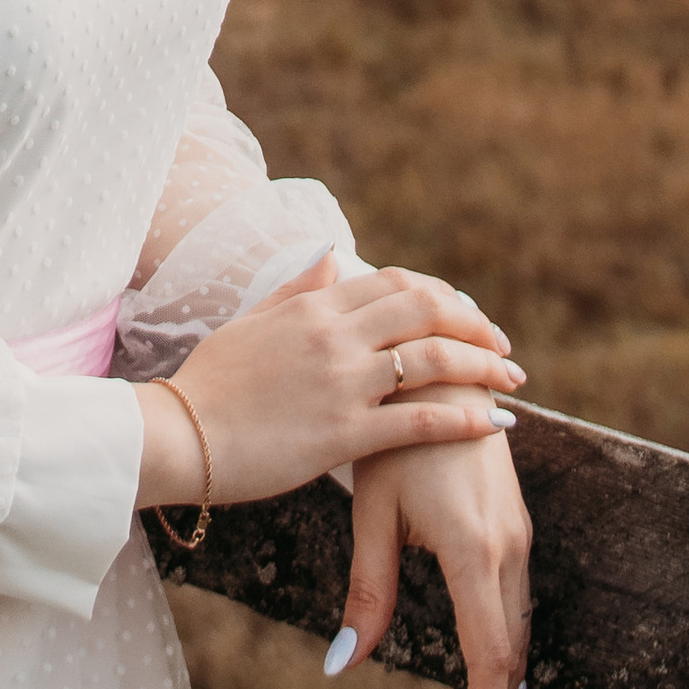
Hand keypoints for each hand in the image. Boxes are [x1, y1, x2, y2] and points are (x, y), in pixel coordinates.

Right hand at [133, 256, 522, 511]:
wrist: (177, 435)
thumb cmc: (209, 384)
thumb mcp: (250, 323)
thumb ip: (297, 288)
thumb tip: (332, 254)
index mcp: (313, 305)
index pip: (395, 283)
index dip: (441, 296)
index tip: (468, 315)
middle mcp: (333, 334)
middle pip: (425, 311)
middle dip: (474, 326)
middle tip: (503, 347)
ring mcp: (341, 382)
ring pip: (432, 361)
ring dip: (482, 368)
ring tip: (512, 381)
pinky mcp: (342, 435)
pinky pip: (418, 422)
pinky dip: (464, 420)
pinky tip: (494, 425)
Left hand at [328, 430, 532, 688]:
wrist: (437, 364)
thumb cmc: (392, 435)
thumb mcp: (372, 512)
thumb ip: (366, 591)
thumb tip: (343, 664)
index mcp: (474, 550)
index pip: (488, 659)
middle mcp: (508, 546)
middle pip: (510, 654)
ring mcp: (517, 533)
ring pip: (516, 627)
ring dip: (504, 685)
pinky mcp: (513, 522)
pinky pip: (515, 597)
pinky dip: (506, 644)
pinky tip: (495, 674)